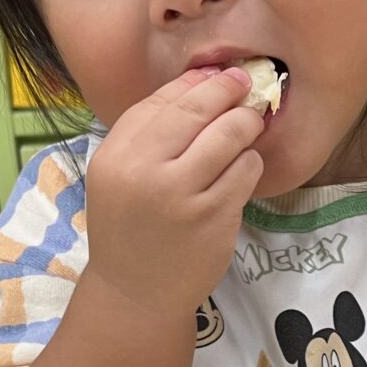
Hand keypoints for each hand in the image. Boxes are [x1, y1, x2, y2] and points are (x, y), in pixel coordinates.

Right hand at [82, 67, 264, 314]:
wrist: (135, 292)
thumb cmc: (130, 227)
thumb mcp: (119, 176)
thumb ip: (150, 132)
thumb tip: (202, 78)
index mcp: (116, 157)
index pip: (161, 102)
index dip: (195, 83)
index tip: (218, 74)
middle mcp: (145, 172)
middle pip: (198, 111)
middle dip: (228, 92)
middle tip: (246, 86)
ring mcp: (183, 195)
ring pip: (230, 136)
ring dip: (246, 125)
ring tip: (249, 125)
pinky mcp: (215, 217)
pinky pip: (245, 171)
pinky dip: (250, 163)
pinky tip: (243, 167)